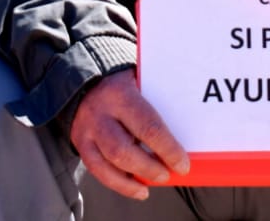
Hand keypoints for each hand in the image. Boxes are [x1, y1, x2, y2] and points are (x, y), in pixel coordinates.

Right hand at [69, 69, 189, 199]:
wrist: (84, 80)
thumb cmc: (123, 83)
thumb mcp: (140, 80)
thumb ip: (158, 98)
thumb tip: (189, 128)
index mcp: (121, 94)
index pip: (147, 126)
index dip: (167, 149)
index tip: (182, 164)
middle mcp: (101, 113)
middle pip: (124, 150)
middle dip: (150, 168)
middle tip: (168, 174)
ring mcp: (87, 130)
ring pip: (109, 163)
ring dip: (135, 180)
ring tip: (157, 181)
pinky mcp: (81, 143)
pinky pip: (98, 171)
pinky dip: (120, 184)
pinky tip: (138, 189)